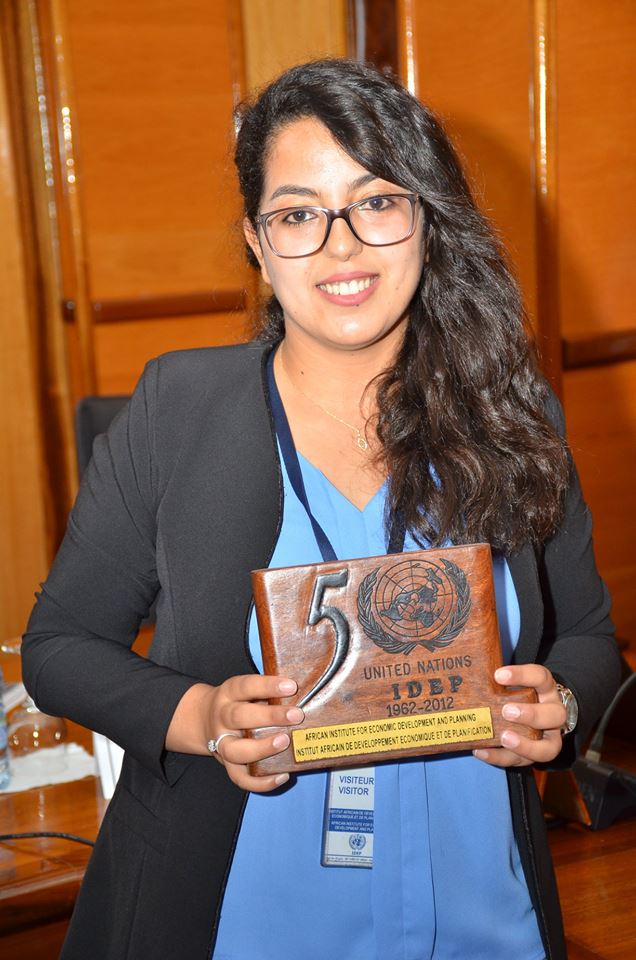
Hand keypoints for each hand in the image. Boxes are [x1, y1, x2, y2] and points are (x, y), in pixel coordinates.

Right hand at [166, 676, 302, 791]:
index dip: (268, 686)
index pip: (245, 686)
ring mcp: (221, 743)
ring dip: (261, 748)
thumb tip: (305, 694)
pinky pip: (240, 778)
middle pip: (239, 717)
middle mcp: (222, 717)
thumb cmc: (237, 702)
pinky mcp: (226, 764)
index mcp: (229, 693)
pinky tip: (282, 776)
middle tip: (296, 716)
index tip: (291, 687)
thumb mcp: (245, 690)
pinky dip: (261, 782)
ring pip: (235, 750)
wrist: (202, 719)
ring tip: (285, 742)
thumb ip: (268, 693)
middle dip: (269, 717)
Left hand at [473, 664, 565, 767]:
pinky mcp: (533, 756)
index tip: (498, 675)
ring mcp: (548, 738)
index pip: (541, 677)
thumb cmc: (519, 695)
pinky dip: (500, 757)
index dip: (522, 675)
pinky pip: (522, 761)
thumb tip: (471, 676)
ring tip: (504, 738)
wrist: (534, 715)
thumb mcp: (514, 684)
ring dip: (525, 745)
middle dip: (532, 714)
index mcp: (546, 690)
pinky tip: (482, 751)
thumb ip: (498, 683)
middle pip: (556, 715)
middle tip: (507, 711)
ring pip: (548, 748)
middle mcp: (553, 714)